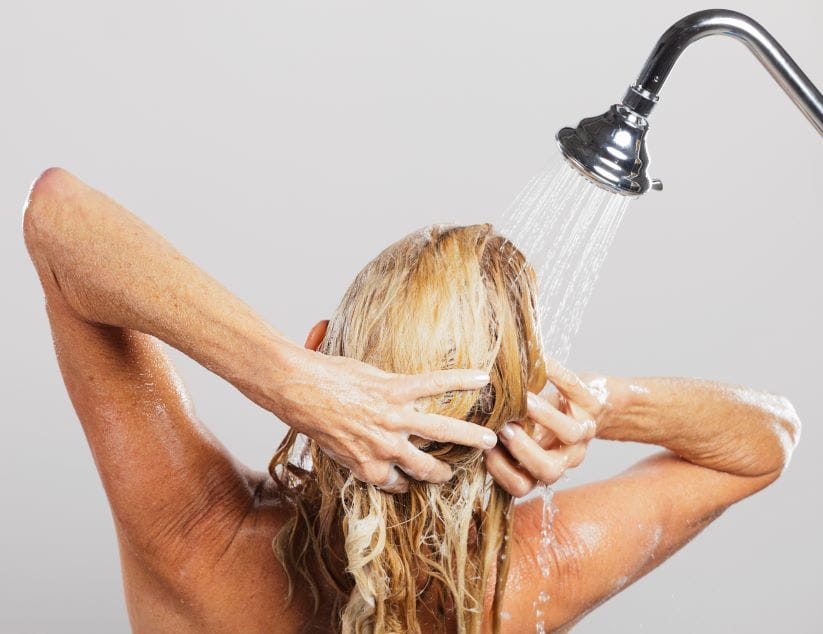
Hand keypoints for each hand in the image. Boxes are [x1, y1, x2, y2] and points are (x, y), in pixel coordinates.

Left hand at [268, 344, 497, 493]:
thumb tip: (364, 456)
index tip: (413, 479)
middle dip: (442, 472)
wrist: (299, 391)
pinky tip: (481, 378)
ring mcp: (394, 419)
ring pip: (442, 431)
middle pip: (426, 467)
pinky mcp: (396, 390)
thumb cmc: (310, 418)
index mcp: (368, 467)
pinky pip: (434, 385)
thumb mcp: (331, 447)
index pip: (396, 484)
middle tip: (455, 470)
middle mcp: (386, 448)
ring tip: (489, 439)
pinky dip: (460, 380)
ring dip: (469, 436)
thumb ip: (355, 454)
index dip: (406, 483)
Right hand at [485, 358, 605, 496]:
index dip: (500, 471)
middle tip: (504, 428)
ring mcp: (584, 430)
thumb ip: (501, 443)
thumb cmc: (548, 422)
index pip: (521, 486)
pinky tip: (541, 363)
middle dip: (522, 450)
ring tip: (523, 399)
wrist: (594, 402)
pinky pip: (575, 388)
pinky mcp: (593, 401)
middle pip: (548, 471)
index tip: (484, 447)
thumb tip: (466, 432)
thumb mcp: (524, 438)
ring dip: (543, 415)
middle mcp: (567, 455)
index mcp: (545, 466)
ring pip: (570, 433)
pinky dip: (557, 373)